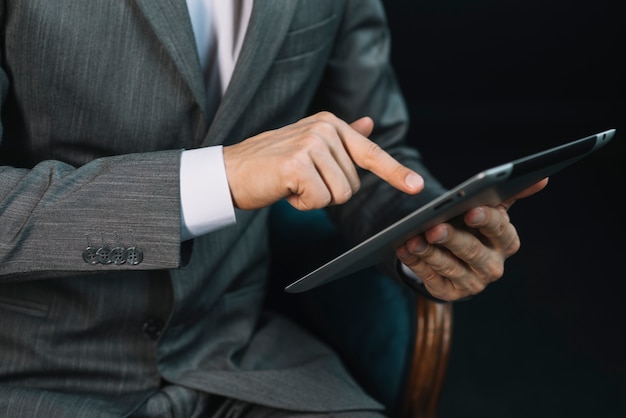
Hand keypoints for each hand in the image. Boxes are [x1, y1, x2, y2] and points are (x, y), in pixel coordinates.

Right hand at [223, 111, 423, 209]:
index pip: (370, 153)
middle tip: (300, 180)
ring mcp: (311, 144)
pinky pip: (319, 201)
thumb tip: (370, 124)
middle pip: (353, 185)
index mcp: (330, 124)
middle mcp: (324, 129)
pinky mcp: (297, 164)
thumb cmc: (271, 162)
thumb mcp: (309, 144)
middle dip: (327, 191)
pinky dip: (302, 204)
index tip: (417, 186)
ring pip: (339, 195)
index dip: (395, 172)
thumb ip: (343, 139)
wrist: (231, 171)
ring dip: (315, 198)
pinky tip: (285, 190)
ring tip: (292, 184)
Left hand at [396, 179, 548, 300]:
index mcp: (507, 242)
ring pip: (449, 267)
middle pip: (472, 251)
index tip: (470, 210)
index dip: (485, 220)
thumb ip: (509, 193)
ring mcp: (472, 283)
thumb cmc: (473, 225)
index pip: (499, 230)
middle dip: (451, 238)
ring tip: (411, 239)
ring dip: (429, 253)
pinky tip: (403, 249)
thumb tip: (541, 176)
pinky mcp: (450, 293)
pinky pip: (431, 278)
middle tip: (433, 228)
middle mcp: (493, 266)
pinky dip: (416, 264)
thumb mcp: (490, 209)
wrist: (456, 254)